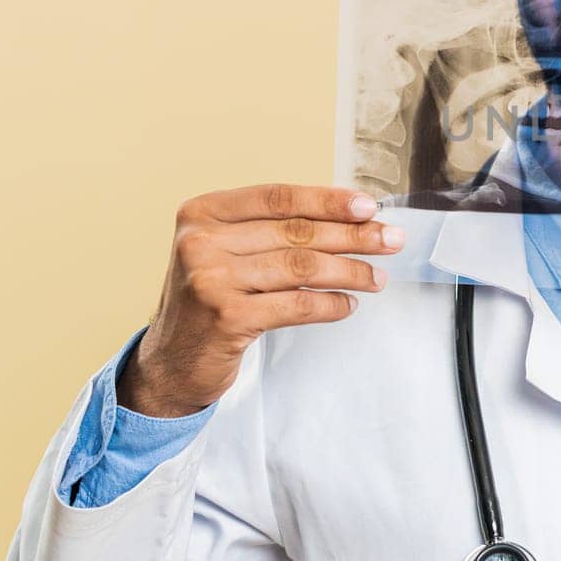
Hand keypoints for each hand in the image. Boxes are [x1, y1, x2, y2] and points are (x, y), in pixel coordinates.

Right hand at [118, 184, 403, 416]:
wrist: (170, 363)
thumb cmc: (209, 301)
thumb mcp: (226, 253)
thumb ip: (271, 231)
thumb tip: (349, 217)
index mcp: (202, 213)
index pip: (278, 198)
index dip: (328, 199)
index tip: (369, 206)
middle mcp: (200, 241)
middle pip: (295, 231)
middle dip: (353, 235)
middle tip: (390, 240)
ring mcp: (210, 280)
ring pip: (301, 266)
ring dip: (350, 271)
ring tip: (377, 277)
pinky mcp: (226, 318)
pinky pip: (297, 305)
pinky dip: (330, 304)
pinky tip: (348, 305)